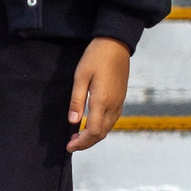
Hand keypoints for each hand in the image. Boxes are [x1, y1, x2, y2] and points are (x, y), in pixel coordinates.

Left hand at [67, 37, 131, 152]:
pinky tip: (90, 124)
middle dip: (86, 143)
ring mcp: (119, 103)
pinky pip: (112, 120)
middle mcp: (113, 106)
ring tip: (78, 136)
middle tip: (71, 144)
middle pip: (102, 134)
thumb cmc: (96, 57)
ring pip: (108, 128)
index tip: (69, 146)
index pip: (93, 132)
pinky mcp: (121, 98)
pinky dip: (101, 128)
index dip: (81, 143)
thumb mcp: (81, 76)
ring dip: (93, 136)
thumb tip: (73, 122)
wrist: (116, 44)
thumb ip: (77, 100)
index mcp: (102, 101)